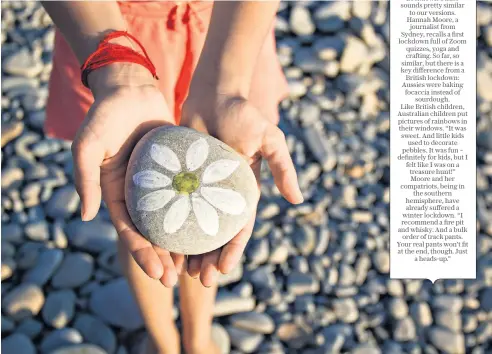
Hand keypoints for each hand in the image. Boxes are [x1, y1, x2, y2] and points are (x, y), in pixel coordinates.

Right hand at [72, 63, 183, 286]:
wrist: (131, 89)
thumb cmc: (105, 116)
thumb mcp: (87, 146)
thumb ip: (85, 178)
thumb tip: (86, 215)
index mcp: (115, 193)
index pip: (130, 231)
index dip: (143, 253)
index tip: (158, 273)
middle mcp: (138, 193)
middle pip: (152, 232)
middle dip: (163, 257)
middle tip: (177, 278)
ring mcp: (159, 184)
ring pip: (172, 219)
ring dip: (181, 242)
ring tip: (195, 264)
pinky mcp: (177, 171)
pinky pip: (188, 195)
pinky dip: (196, 213)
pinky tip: (210, 228)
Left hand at [180, 89, 303, 286]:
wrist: (212, 93)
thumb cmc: (243, 114)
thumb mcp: (269, 139)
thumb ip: (282, 167)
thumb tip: (297, 200)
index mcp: (243, 190)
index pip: (240, 227)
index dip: (233, 250)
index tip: (224, 271)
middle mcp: (221, 194)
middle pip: (215, 233)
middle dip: (210, 258)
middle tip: (199, 280)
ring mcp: (200, 188)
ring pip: (192, 225)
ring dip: (189, 249)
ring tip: (179, 271)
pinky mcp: (181, 178)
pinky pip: (173, 205)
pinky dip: (168, 224)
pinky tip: (159, 241)